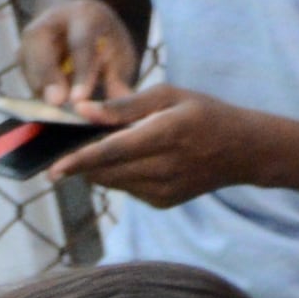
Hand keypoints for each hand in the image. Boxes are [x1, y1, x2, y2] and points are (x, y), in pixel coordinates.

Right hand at [19, 0, 136, 109]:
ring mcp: (30, 36)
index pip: (81, 45)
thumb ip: (119, 76)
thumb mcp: (120, 52)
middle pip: (43, 49)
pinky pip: (26, 76)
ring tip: (56, 112)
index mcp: (84, 15)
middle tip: (56, 104)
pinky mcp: (21, 53)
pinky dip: (37, 93)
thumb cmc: (106, 40)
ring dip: (40, 89)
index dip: (80, 73)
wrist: (78, 22)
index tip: (80, 99)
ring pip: (29, 64)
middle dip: (48, 78)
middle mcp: (50, 21)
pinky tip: (49, 108)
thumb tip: (123, 104)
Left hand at [44, 84, 278, 206]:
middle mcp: (166, 167)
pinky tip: (135, 160)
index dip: (78, 160)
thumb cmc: (205, 114)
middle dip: (80, 161)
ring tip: (106, 147)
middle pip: (104, 171)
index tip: (52, 168)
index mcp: (166, 135)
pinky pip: (125, 189)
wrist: (246, 151)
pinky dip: (118, 175)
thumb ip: (124, 105)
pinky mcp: (164, 201)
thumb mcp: (169, 96)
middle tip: (68, 145)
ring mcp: (165, 189)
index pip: (112, 152)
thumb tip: (82, 110)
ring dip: (98, 167)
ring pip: (110, 182)